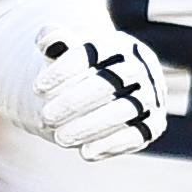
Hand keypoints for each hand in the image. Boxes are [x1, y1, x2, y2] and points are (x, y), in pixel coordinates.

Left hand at [33, 29, 164, 160]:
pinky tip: (86, 153)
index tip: (36, 88)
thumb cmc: (79, 71)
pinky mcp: (155, 123)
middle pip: (110, 81)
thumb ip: (54, 42)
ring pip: (125, 109)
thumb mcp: (64, 54)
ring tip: (60, 138)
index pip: (92, 52)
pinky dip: (113, 144)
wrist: (104, 92)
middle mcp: (140, 67)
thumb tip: (47, 38)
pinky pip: (140, 134)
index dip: (64, 70)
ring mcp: (151, 95)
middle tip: (45, 117)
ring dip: (91, 125)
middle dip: (74, 101)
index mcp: (118, 45)